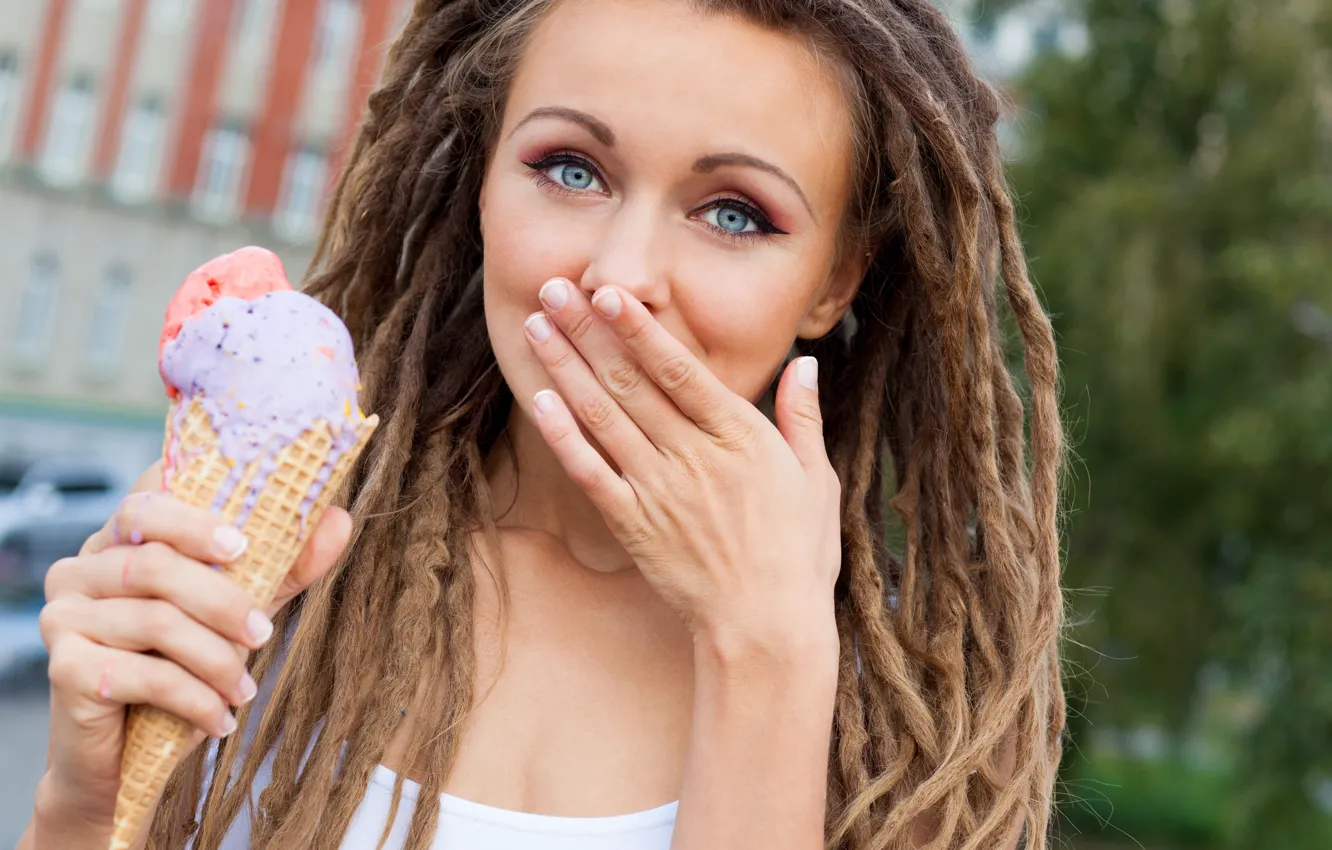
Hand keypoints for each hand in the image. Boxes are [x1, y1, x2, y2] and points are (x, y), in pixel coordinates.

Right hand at [34, 460, 349, 830]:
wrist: (127, 758)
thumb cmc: (184, 666)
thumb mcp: (240, 608)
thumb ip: (284, 565)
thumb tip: (339, 519)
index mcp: (117, 543)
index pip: (146, 503)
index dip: (195, 518)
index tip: (245, 543)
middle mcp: (79, 570)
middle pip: (156, 564)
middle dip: (223, 600)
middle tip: (264, 633)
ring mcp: (63, 617)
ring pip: (156, 621)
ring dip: (217, 659)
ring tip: (244, 689)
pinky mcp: (64, 670)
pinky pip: (145, 675)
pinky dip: (195, 699)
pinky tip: (219, 719)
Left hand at [523, 278, 840, 650]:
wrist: (764, 628)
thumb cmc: (798, 555)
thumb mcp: (815, 480)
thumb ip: (802, 418)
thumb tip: (805, 363)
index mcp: (739, 437)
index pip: (679, 370)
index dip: (639, 329)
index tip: (608, 292)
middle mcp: (693, 456)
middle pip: (629, 382)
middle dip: (587, 331)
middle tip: (553, 288)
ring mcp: (658, 490)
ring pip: (603, 416)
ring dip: (565, 368)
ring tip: (536, 327)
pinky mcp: (633, 524)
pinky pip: (591, 472)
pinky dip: (564, 436)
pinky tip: (539, 401)